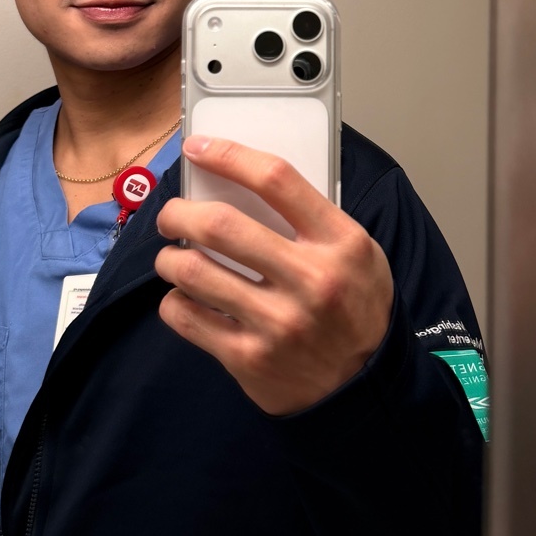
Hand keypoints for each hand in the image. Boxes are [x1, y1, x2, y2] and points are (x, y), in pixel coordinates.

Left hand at [154, 137, 393, 414]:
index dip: (228, 155)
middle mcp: (311, 281)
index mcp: (341, 243)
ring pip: (192, 272)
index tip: (198, 147)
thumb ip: (311, 218)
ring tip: (173, 258)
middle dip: (179, 213)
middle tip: (171, 216)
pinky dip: (174, 301)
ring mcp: (278, 324)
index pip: (276, 180)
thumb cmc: (356, 308)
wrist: (366, 388)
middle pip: (221, 224)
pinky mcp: (250, 359)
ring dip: (169, 259)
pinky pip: (186, 317)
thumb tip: (242, 181)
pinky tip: (185, 298)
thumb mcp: (356, 253)